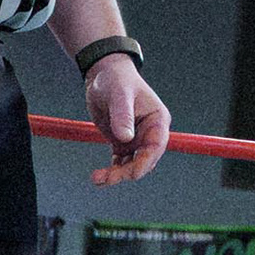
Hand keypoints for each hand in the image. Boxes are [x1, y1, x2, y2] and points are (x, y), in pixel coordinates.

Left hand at [86, 55, 168, 185]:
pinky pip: (120, 162)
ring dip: (117, 175)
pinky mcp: (122, 142)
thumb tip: (125, 138)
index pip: (156, 146)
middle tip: (106, 178)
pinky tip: (99, 176)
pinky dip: (111, 171)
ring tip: (97, 179)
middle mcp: (150, 132)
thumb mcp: (119, 94)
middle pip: (144, 160)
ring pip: (132, 165)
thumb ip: (123, 115)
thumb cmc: (116, 80)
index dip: (145, 162)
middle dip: (127, 172)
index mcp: (157, 120)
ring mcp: (136, 139)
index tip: (131, 174)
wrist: (104, 75)